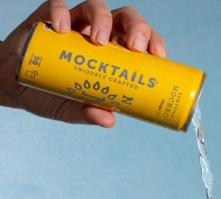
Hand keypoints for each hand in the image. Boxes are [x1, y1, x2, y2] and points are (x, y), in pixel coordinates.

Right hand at [0, 0, 166, 126]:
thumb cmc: (53, 96)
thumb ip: (89, 113)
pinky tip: (60, 29)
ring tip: (98, 41)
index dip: (152, 42)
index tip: (158, 55)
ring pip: (96, 6)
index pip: (138, 41)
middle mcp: (97, 36)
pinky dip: (60, 13)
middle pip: (124, 19)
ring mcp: (74, 25)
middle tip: (135, 46)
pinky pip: (56, 6)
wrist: (15, 87)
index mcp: (112, 55)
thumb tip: (109, 120)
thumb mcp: (73, 110)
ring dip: (103, 19)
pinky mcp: (47, 19)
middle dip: (137, 27)